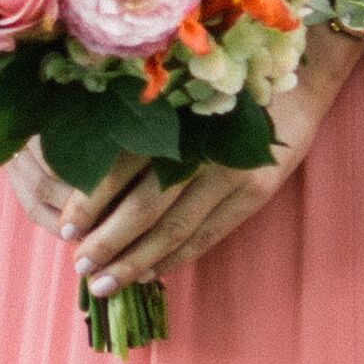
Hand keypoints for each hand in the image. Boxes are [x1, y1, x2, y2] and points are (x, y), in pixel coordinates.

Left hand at [14, 25, 363, 297]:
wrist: (296, 79)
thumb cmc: (221, 82)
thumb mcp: (179, 91)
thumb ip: (140, 123)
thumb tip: (84, 164)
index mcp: (176, 116)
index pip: (124, 167)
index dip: (92, 200)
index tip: (67, 227)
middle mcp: (203, 146)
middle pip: (147, 206)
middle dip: (109, 241)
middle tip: (80, 266)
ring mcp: (234, 172)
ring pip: (176, 229)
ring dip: (137, 260)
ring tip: (106, 283)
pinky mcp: (256, 192)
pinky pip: (209, 235)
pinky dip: (176, 257)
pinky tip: (149, 274)